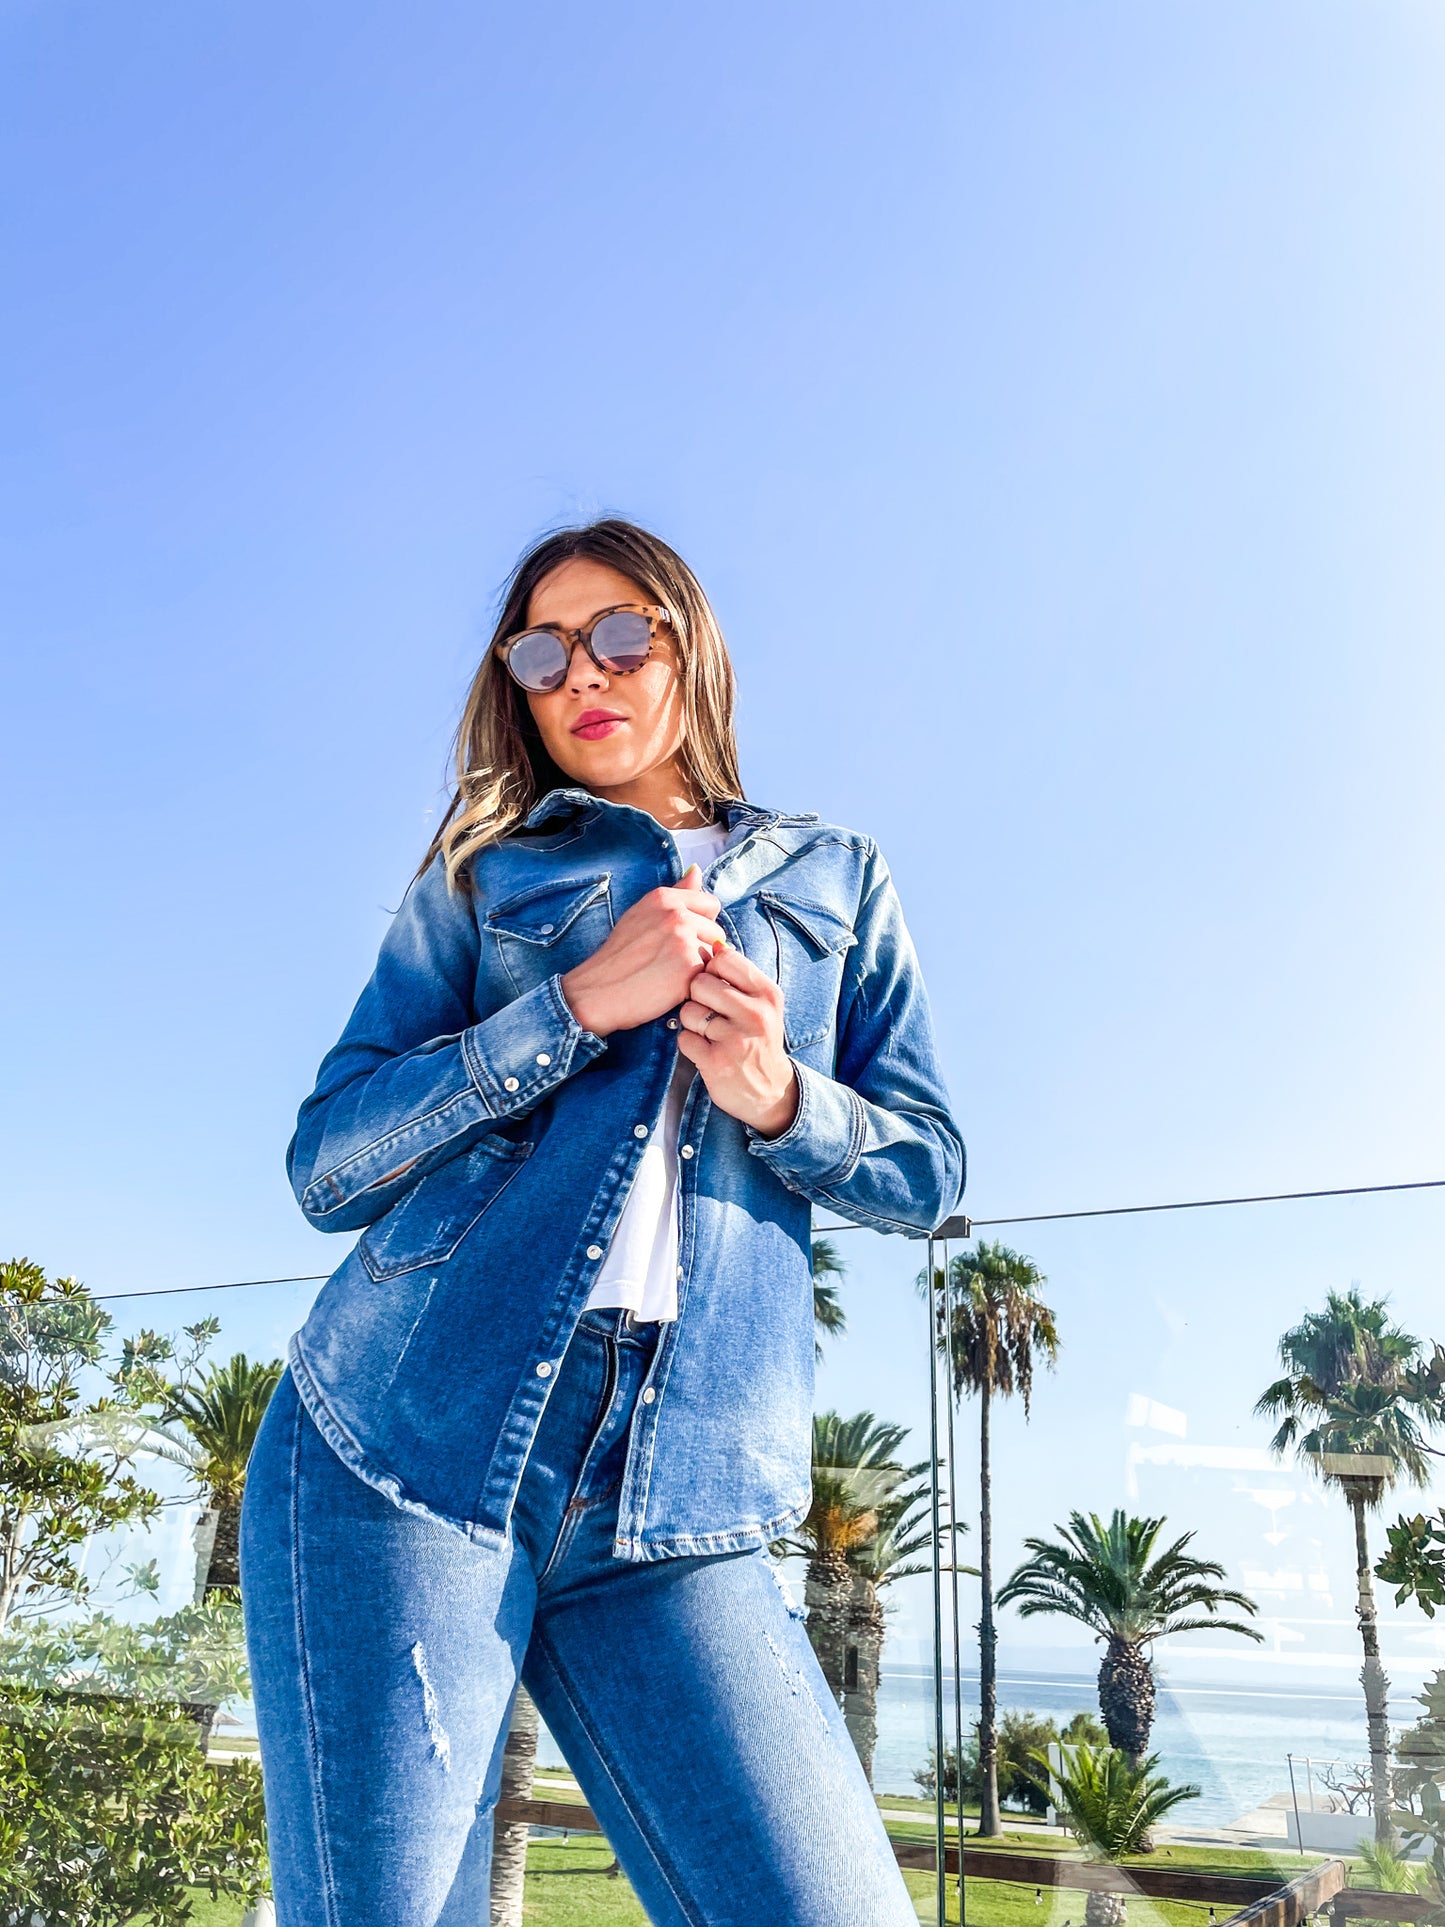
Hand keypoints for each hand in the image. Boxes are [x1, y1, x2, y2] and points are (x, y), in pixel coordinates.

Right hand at [561, 865, 723, 1037]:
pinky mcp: (689, 966)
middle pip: (716, 931)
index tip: (680, 939)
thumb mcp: (641, 914)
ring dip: (701, 966)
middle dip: (702, 947)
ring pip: (715, 954)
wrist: (597, 992)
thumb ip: (676, 893)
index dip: (701, 924)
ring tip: (671, 974)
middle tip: (670, 962)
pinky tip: (672, 987)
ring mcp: (683, 939)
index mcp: (663, 897)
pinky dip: (696, 984)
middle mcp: (675, 913)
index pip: (710, 904)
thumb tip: (697, 870)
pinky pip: (710, 974)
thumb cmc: (618, 957)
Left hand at [675, 946, 799, 1137]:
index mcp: (767, 994)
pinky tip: (705, 1050)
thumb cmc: (760, 1040)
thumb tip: (715, 943)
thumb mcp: (763, 1005)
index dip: (711, 970)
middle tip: (709, 1012)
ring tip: (709, 1033)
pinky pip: (684, 1038)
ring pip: (689, 1011)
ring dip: (692, 1022)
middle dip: (697, 997)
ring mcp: (735, 1039)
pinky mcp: (716, 1062)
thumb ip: (740, 976)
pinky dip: (689, 1044)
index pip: (725, 959)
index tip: (716, 986)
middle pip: (701, 983)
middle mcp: (755, 1014)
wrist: (770, 1092)